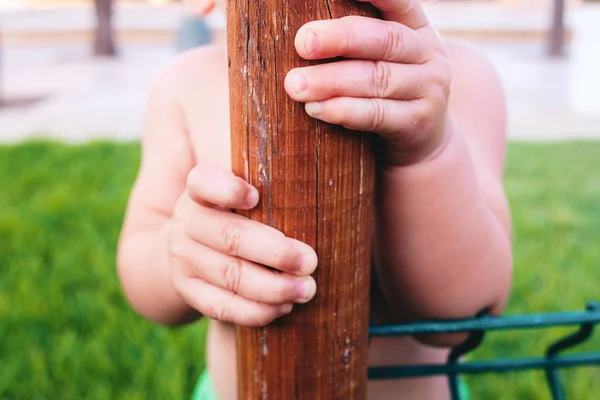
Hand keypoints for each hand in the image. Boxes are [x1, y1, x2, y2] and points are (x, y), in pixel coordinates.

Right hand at [168, 164, 317, 326]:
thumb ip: (268, 181)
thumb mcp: (242, 190)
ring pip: (231, 276)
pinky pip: (222, 307)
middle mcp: (187, 222)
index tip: (255, 196)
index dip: (228, 189)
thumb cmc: (236, 214)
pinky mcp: (188, 290)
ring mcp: (184, 258)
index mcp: (200, 190)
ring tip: (307, 288)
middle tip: (310, 261)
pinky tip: (283, 307)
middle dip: (276, 253)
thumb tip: (318, 159)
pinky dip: (256, 311)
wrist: (192, 248)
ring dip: (274, 287)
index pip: (204, 182)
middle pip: (232, 237)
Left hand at [285, 0, 450, 165]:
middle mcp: (427, 52)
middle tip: (302, 42)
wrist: (425, 142)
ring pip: (376, 79)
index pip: (396, 0)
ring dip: (331, 81)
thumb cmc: (389, 91)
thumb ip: (355, 42)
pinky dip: (344, 111)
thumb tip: (303, 34)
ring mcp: (428, 88)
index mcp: (415, 26)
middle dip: (339, 39)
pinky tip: (316, 109)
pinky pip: (377, 114)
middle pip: (383, 40)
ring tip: (296, 85)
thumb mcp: (383, 58)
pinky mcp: (418, 122)